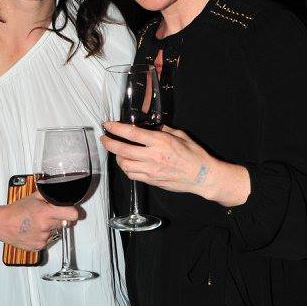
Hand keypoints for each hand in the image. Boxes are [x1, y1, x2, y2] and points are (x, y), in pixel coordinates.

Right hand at [0, 192, 77, 250]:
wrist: (2, 224)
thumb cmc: (15, 211)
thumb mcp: (33, 197)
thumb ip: (49, 195)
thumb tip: (61, 194)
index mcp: (45, 213)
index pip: (72, 215)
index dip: (73, 212)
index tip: (71, 212)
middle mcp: (45, 227)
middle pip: (64, 223)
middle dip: (59, 219)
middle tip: (47, 215)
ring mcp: (42, 239)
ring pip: (55, 232)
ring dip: (49, 228)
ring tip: (36, 223)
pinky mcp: (39, 246)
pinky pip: (47, 240)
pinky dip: (43, 236)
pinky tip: (33, 231)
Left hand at [101, 123, 250, 206]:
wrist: (201, 176)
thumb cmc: (193, 155)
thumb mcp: (179, 135)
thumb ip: (163, 130)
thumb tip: (151, 127)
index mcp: (159, 141)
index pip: (131, 133)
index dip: (115, 128)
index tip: (107, 125)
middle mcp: (152, 156)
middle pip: (122, 149)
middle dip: (109, 143)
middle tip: (105, 139)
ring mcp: (150, 170)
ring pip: (124, 164)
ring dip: (117, 157)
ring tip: (117, 151)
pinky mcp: (151, 180)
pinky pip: (132, 175)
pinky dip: (126, 168)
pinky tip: (127, 163)